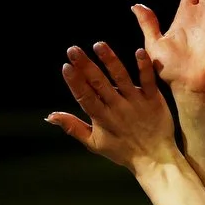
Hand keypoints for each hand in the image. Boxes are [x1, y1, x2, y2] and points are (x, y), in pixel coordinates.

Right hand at [47, 42, 178, 171]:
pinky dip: (144, 67)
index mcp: (102, 118)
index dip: (75, 82)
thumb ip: (73, 127)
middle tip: (74, 49)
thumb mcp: (94, 143)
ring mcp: (135, 103)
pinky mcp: (153, 100)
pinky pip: (149, 81)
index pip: (85, 97)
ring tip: (99, 45)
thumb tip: (50, 116)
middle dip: (85, 66)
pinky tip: (139, 51)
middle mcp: (117, 108)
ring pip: (121, 78)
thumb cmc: (123, 150)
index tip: (66, 66)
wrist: (155, 159)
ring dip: (109, 61)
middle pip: (99, 84)